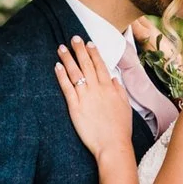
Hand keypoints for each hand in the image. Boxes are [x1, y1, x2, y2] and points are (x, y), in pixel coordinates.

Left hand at [54, 38, 133, 161]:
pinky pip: (67, 87)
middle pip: (87, 65)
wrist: (112, 145)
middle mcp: (97, 89)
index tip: (89, 43)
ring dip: (68, 59)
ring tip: (62, 48)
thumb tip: (115, 79)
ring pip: (75, 73)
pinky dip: (61, 76)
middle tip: (74, 38)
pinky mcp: (75, 107)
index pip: (100, 66)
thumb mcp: (125, 107)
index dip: (94, 53)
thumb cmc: (120, 128)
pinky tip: (57, 66)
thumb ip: (119, 91)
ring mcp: (85, 97)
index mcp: (110, 88)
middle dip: (80, 50)